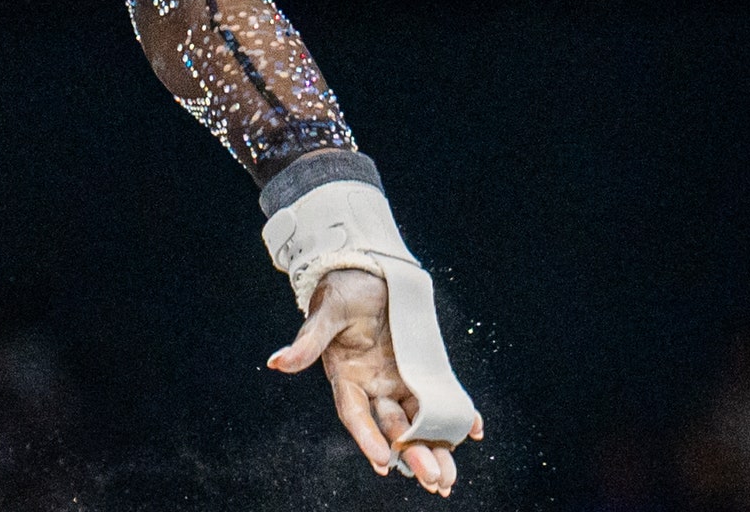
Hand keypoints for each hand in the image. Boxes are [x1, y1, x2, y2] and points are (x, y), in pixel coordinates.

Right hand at [268, 268, 483, 496]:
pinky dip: (457, 412)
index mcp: (347, 377)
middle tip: (433, 480)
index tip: (383, 460)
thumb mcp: (326, 313)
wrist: (366, 270)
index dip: (367, 438)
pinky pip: (441, 395)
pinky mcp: (421, 369)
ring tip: (449, 476)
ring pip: (419, 421)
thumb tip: (276, 363)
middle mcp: (374, 386)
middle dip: (412, 454)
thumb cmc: (341, 290)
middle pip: (393, 427)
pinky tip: (474, 427)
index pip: (356, 414)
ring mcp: (400, 380)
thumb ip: (307, 343)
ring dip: (435, 447)